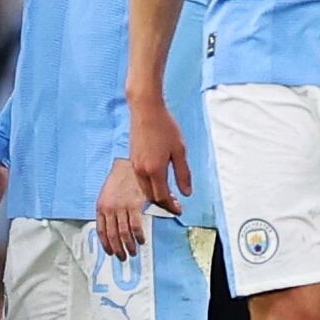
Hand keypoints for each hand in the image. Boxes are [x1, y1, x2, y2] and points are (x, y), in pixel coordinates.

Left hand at [95, 158, 148, 262]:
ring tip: (132, 252)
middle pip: (112, 236)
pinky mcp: (133, 205)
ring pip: (123, 234)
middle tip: (123, 257)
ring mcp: (121, 208)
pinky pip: (135, 226)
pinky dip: (138, 236)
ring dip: (128, 246)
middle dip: (117, 249)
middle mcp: (109, 210)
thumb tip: (114, 226)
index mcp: (101, 207)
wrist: (128, 164)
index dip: (105, 244)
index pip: (101, 231)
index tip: (110, 253)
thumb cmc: (119, 179)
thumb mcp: (108, 194)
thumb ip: (110, 211)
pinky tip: (141, 240)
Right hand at [126, 94, 190, 215]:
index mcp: (155, 170)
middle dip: (162, 203)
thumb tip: (187, 192)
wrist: (145, 110)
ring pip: (144, 189)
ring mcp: (134, 165)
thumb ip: (183, 173)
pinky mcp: (132, 159)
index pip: (162, 197)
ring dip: (155, 194)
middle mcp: (142, 170)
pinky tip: (157, 180)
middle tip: (175, 204)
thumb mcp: (179, 150)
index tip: (179, 209)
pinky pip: (140, 179)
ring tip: (167, 194)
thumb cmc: (164, 126)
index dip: (171, 205)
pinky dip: (148, 185)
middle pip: (151, 196)